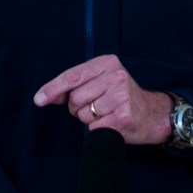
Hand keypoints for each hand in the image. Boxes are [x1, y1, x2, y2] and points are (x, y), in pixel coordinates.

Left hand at [33, 55, 173, 145]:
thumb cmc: (121, 98)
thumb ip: (75, 85)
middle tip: (96, 106)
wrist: (153, 114)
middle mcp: (115, 76)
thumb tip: (46, 95)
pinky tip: (112, 123)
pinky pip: (94, 127)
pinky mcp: (123, 116)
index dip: (52, 89)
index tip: (39, 100)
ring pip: (83, 114)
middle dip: (78, 107)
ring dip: (89, 119)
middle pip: (74, 98)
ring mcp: (121, 95)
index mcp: (107, 63)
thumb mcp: (101, 82)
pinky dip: (98, 129)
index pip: (72, 77)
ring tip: (107, 113)